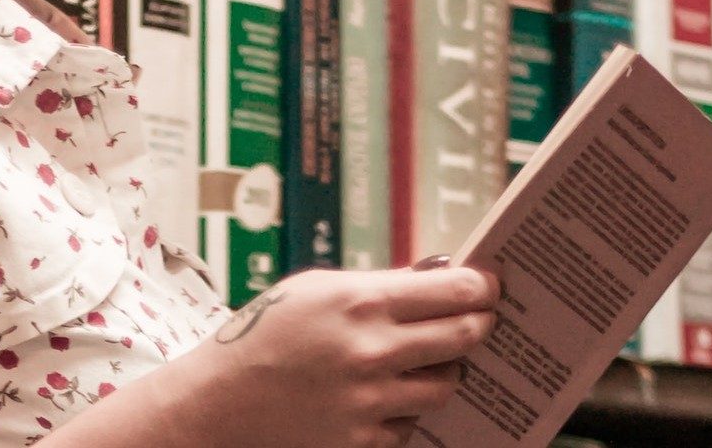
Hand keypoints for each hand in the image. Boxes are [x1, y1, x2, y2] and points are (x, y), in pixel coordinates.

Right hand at [159, 262, 500, 447]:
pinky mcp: (365, 440)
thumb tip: (433, 279)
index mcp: (361, 302)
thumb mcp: (315, 289)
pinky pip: (413, 422)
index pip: (453, 291)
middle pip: (464, 336)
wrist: (222, 401)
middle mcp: (372, 351)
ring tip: (431, 359)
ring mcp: (371, 401)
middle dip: (479, 324)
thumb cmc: (265, 334)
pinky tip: (388, 394)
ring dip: (445, 369)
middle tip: (481, 318)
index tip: (489, 286)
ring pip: (447, 384)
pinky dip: (407, 408)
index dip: (482, 287)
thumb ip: (377, 286)